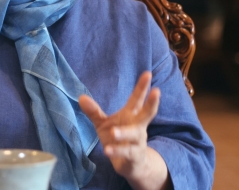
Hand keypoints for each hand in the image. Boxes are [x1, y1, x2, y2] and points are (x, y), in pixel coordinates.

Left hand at [79, 71, 165, 188]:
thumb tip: (80, 97)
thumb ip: (94, 111)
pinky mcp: (134, 157)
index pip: (137, 99)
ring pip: (134, 135)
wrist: (132, 166)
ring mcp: (138, 142)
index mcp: (131, 116)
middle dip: (152, 103)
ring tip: (114, 132)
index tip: (147, 73)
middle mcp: (138, 127)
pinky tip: (107, 150)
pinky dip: (117, 151)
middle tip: (157, 91)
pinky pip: (127, 153)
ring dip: (124, 133)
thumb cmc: (118, 140)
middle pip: (147, 113)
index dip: (142, 87)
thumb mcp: (104, 124)